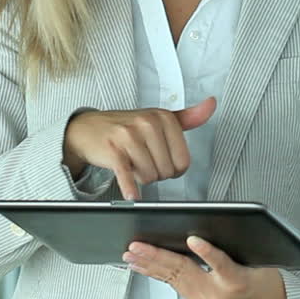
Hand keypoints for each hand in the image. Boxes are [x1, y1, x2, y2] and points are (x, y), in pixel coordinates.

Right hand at [63, 97, 216, 199]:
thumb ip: (188, 117)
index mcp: (163, 117)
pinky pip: (128, 175)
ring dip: (141, 178)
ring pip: (149, 176)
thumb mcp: (158, 119)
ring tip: (133, 164)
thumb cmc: (127, 126)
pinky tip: (131, 194)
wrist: (88, 128)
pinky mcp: (113, 151)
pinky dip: (130, 188)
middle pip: (166, 171)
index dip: (173, 168)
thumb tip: (211, 104)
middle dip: (156, 173)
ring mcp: (129, 136)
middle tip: (144, 162)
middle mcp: (147, 123)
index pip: (183, 161)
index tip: (162, 161)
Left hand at [124, 236, 287, 298]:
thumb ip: (231, 248)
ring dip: (149, 265)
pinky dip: (158, 274)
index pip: (221, 264)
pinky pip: (175, 286)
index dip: (207, 252)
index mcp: (237, 281)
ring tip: (132, 255)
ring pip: (173, 279)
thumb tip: (203, 233)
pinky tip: (145, 268)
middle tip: (138, 246)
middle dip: (157, 257)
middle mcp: (218, 295)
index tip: (194, 240)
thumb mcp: (257, 260)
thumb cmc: (264, 281)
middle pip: (185, 271)